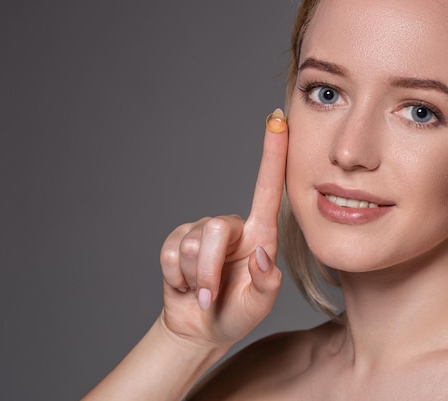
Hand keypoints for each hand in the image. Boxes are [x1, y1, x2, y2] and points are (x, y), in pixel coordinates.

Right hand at [159, 109, 287, 347]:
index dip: (273, 154)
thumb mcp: (260, 305)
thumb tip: (260, 255)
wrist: (201, 327)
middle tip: (211, 296)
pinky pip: (169, 253)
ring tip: (203, 293)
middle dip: (209, 270)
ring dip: (195, 278)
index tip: (278, 120)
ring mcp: (202, 232)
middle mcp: (233, 227)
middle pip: (215, 228)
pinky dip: (176, 278)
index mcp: (260, 234)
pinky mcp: (177, 241)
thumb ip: (266, 283)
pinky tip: (186, 286)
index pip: (268, 188)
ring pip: (191, 245)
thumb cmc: (238, 312)